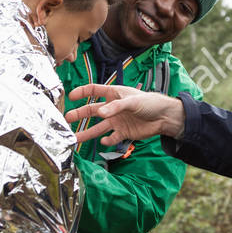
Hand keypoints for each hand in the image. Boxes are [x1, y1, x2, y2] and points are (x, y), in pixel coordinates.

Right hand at [65, 83, 185, 144]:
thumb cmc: (150, 103)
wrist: (164, 117)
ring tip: (74, 138)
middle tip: (66, 119)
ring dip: (87, 133)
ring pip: (98, 127)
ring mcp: (117, 121)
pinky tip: (104, 142)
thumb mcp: (133, 101)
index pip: (94, 90)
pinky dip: (107, 141)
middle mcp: (113, 108)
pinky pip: (111, 138)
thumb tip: (100, 113)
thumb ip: (116, 107)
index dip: (82, 92)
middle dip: (79, 114)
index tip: (71, 96)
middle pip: (92, 111)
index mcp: (114, 94)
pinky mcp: (123, 132)